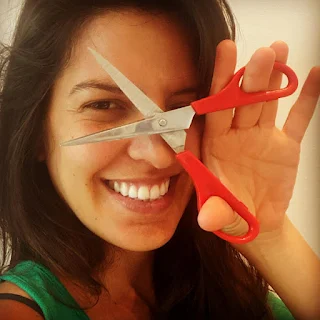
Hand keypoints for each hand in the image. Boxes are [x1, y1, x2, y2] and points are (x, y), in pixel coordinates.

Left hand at [198, 40, 319, 241]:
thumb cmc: (232, 213)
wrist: (256, 221)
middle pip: (242, 101)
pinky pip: (298, 119)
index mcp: (215, 145)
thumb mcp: (222, 215)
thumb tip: (206, 220)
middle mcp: (236, 135)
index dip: (219, 83)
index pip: (215, 110)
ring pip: (267, 102)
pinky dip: (307, 98)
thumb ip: (215, 214)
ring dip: (274, 78)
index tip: (224, 54)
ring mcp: (262, 137)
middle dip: (252, 77)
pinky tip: (313, 75)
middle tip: (262, 52)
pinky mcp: (286, 146)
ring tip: (279, 50)